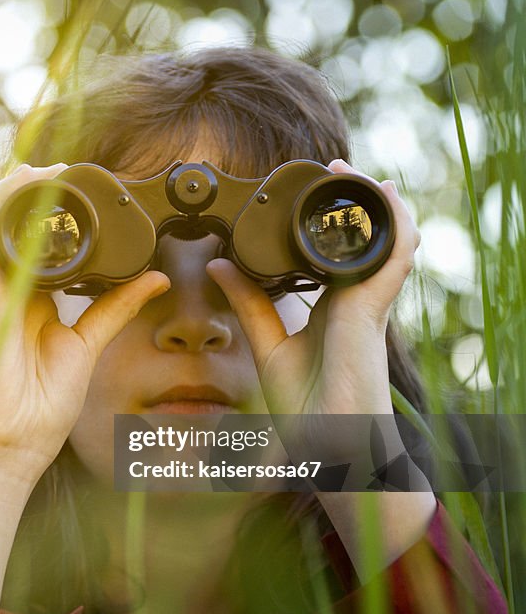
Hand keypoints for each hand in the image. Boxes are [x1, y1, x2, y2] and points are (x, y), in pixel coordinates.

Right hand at [0, 163, 169, 489]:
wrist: (10, 446)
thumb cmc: (40, 408)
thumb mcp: (88, 347)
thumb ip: (116, 308)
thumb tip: (157, 279)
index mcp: (35, 303)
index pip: (44, 247)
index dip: (57, 215)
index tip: (83, 190)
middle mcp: (11, 293)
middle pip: (15, 231)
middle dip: (32, 195)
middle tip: (62, 169)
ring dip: (12, 195)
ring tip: (38, 168)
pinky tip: (13, 188)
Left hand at [206, 159, 419, 418]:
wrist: (331, 447)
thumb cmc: (307, 407)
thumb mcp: (268, 345)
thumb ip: (248, 304)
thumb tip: (218, 266)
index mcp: (333, 307)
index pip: (335, 252)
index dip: (327, 220)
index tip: (304, 189)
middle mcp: (354, 301)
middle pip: (362, 239)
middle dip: (351, 200)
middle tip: (329, 166)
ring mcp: (368, 304)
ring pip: (385, 240)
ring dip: (372, 203)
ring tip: (350, 170)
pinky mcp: (373, 311)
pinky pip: (394, 258)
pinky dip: (393, 225)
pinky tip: (383, 196)